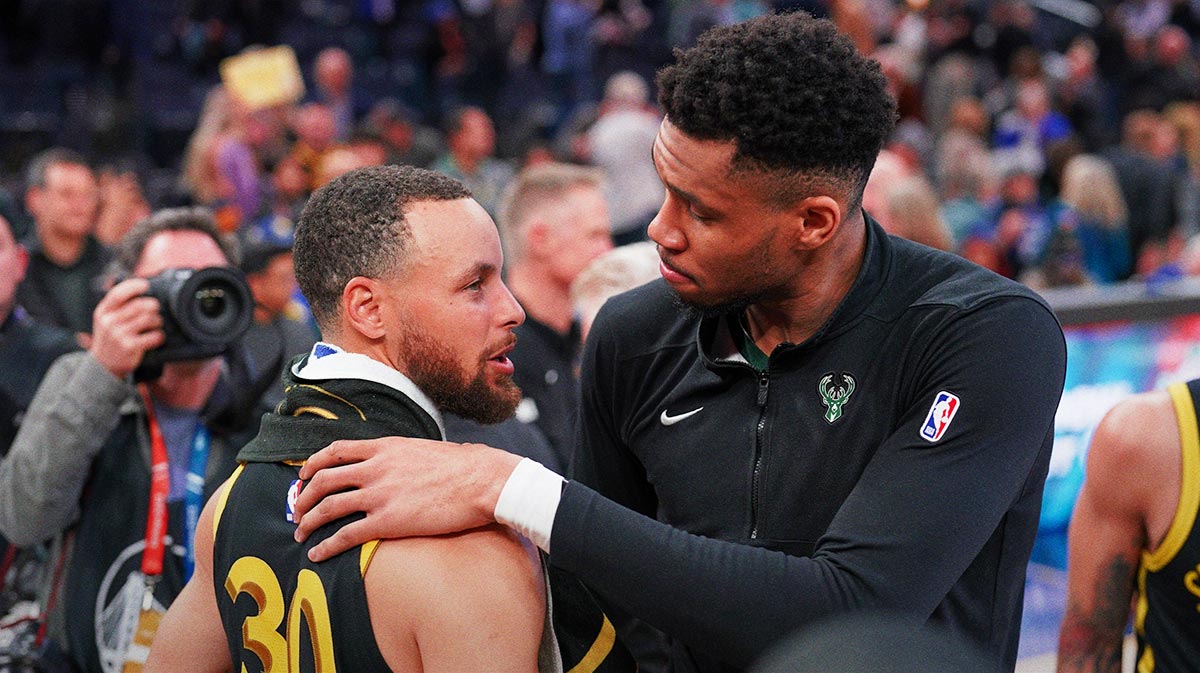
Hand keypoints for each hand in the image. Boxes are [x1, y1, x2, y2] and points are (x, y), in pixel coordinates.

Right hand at [88, 278, 163, 378]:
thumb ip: (118, 305)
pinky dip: (159, 335)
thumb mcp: (106, 319)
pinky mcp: (130, 347)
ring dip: (157, 320)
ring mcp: (119, 335)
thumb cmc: (110, 337)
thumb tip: (140, 285)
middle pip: (138, 305)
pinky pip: (153, 336)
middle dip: (152, 305)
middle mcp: (109, 322)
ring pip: (148, 319)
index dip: (134, 286)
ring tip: (156, 323)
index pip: (118, 294)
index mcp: (103, 312)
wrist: (103, 364)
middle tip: (155, 308)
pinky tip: (157, 337)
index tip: (146, 285)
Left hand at [292, 437, 522, 561]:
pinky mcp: (388, 521)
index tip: (304, 475)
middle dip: (303, 497)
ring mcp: (380, 494)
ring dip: (308, 522)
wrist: (482, 480)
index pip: (335, 451)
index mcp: (384, 448)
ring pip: (327, 507)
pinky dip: (326, 545)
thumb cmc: (463, 467)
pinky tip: (317, 554)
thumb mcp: (424, 449)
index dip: (313, 464)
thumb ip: (401, 456)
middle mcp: (375, 468)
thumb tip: (399, 464)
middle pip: (323, 479)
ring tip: (300, 534)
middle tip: (297, 511)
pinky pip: (345, 535)